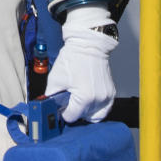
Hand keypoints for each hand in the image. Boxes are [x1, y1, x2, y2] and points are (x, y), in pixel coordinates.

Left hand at [44, 8, 116, 122]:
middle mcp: (98, 99)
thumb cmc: (73, 57)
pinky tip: (88, 100)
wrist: (88, 43)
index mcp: (84, 97)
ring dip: (85, 112)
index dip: (63, 112)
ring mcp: (106, 97)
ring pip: (94, 116)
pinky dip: (96, 108)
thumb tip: (49, 107)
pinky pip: (104, 109)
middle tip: (69, 99)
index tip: (61, 105)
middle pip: (82, 117)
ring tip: (79, 99)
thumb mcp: (55, 77)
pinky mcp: (111, 93)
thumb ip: (51, 96)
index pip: (71, 117)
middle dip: (74, 110)